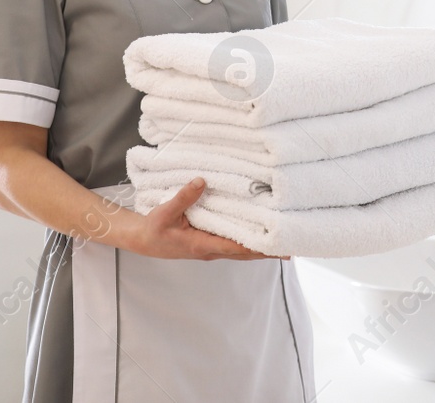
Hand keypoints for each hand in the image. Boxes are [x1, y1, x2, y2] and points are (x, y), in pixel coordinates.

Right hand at [134, 178, 284, 260]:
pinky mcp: (209, 243)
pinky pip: (233, 244)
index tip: (277, 247)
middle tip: (291, 249)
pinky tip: (258, 235)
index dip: (258, 248)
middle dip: (267, 251)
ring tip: (281, 243)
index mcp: (203, 245)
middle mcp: (211, 250)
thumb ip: (184, 197)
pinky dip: (248, 241)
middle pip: (245, 253)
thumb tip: (202, 181)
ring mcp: (211, 248)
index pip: (237, 247)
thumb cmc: (155, 229)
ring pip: (241, 250)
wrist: (144, 240)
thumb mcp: (166, 212)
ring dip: (260, 248)